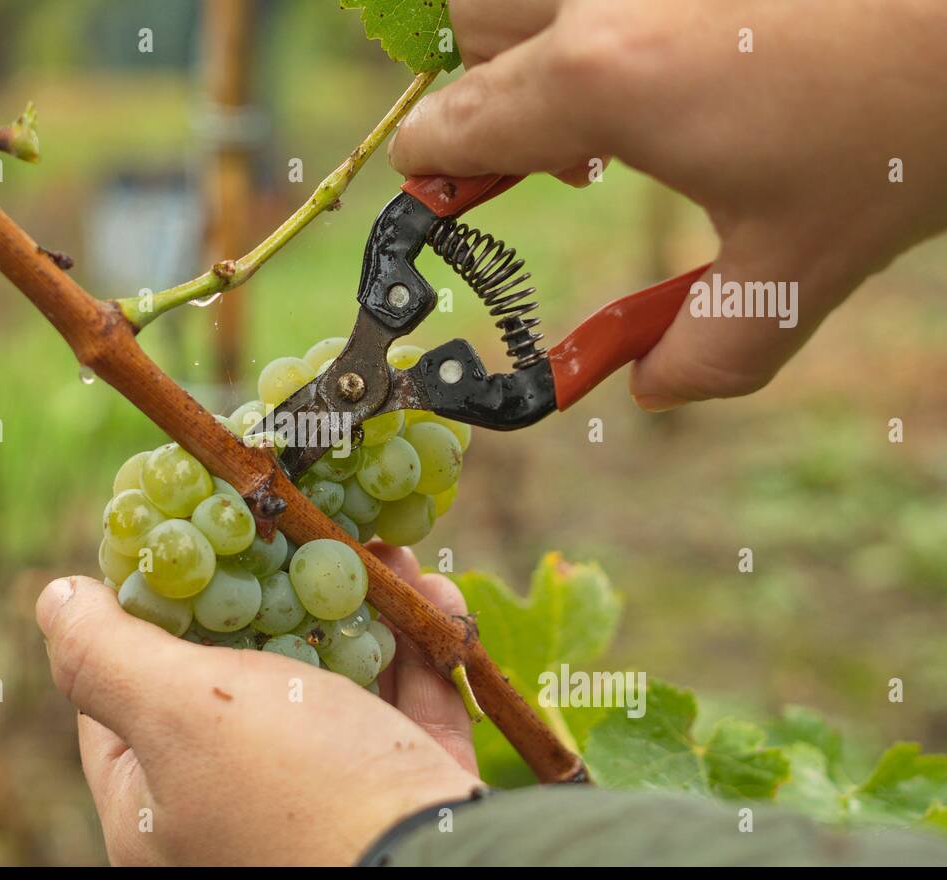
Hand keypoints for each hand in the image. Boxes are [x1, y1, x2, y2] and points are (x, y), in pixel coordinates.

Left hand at [36, 544, 481, 865]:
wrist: (449, 869)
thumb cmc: (298, 789)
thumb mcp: (179, 710)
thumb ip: (107, 653)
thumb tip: (55, 599)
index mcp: (161, 804)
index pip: (125, 694)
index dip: (145, 609)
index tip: (180, 539)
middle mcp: (235, 805)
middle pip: (240, 676)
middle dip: (273, 593)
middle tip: (290, 527)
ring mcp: (322, 801)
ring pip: (331, 683)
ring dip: (357, 607)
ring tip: (376, 547)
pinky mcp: (400, 789)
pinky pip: (404, 706)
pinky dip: (418, 648)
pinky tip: (431, 593)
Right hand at [390, 0, 946, 408]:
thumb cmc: (912, 127)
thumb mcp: (803, 266)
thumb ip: (710, 350)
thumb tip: (650, 389)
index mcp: (601, 79)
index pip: (449, 125)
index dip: (433, 175)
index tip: (442, 202)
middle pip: (474, 28)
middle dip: (494, 91)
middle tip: (570, 145)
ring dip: (538, 30)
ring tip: (621, 79)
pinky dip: (602, 7)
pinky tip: (685, 40)